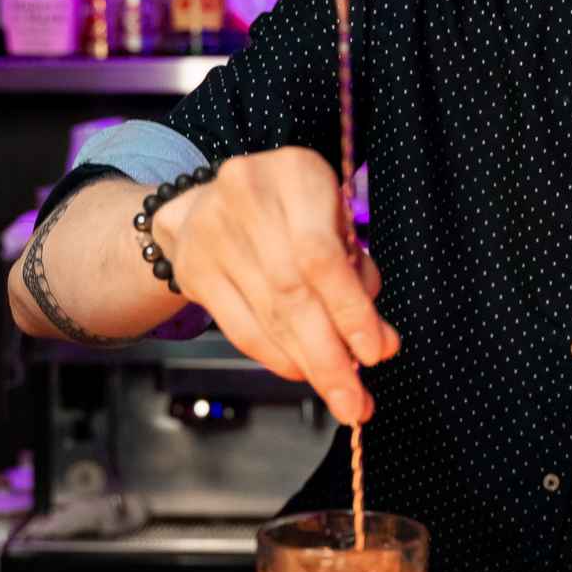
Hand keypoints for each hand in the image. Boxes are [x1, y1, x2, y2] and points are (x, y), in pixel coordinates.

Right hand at [153, 149, 399, 424]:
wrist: (205, 203)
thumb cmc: (289, 214)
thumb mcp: (333, 222)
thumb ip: (357, 276)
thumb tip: (379, 343)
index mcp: (296, 172)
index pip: (322, 255)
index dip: (349, 310)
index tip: (374, 352)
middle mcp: (247, 195)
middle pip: (293, 292)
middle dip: (330, 354)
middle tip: (355, 398)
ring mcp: (212, 232)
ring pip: (268, 316)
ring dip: (309, 364)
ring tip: (339, 394)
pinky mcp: (192, 269)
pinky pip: (240, 329)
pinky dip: (276, 358)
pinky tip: (301, 372)